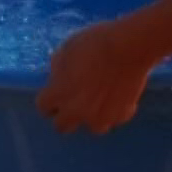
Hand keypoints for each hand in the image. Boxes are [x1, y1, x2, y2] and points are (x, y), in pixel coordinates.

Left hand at [36, 21, 155, 134]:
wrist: (128, 47)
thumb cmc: (95, 43)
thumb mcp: (67, 48)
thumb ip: (59, 68)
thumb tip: (58, 77)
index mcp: (59, 94)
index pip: (43, 107)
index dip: (49, 99)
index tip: (56, 91)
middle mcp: (76, 111)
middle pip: (62, 126)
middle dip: (65, 115)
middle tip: (74, 101)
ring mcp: (100, 116)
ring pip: (92, 127)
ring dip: (93, 116)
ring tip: (99, 101)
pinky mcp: (121, 115)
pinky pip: (115, 118)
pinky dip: (116, 111)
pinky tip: (118, 97)